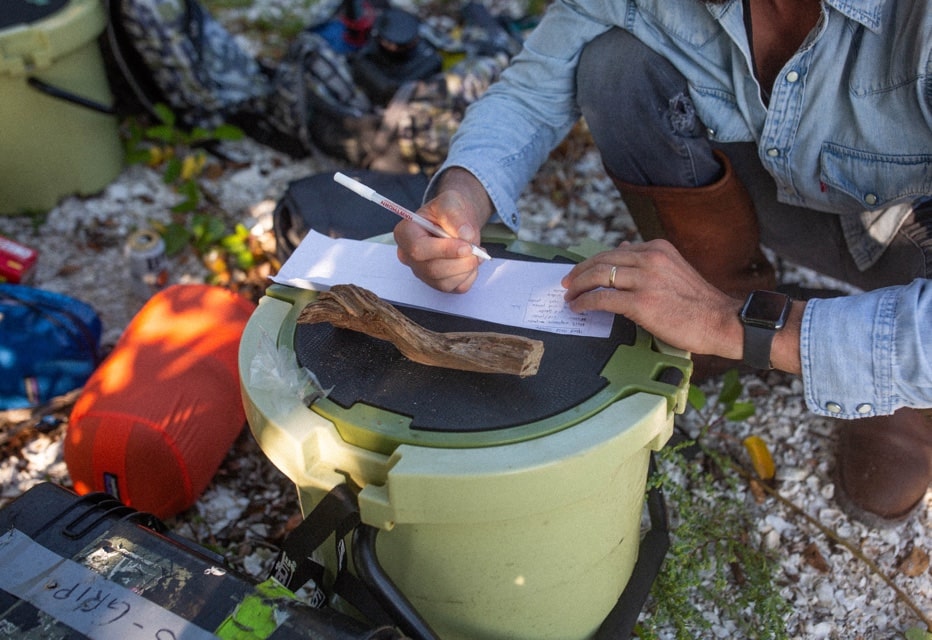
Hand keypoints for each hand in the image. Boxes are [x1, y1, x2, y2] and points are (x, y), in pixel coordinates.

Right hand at [394, 168, 491, 292]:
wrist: (457, 221)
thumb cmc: (449, 210)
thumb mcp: (450, 201)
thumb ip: (454, 215)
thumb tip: (466, 235)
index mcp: (405, 233)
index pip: (418, 249)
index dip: (444, 250)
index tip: (466, 246)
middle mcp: (409, 256)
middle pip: (432, 269)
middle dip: (459, 262)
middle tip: (477, 250)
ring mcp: (422, 272)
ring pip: (443, 283)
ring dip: (466, 269)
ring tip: (477, 252)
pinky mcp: (437, 283)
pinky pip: (455, 288)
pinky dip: (469, 277)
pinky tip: (471, 262)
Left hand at [562, 239, 744, 358]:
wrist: (720, 321)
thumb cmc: (698, 302)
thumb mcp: (674, 269)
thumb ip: (648, 260)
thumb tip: (621, 250)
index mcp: (657, 248)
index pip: (614, 251)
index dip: (592, 262)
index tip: (580, 271)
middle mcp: (650, 259)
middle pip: (601, 261)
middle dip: (579, 272)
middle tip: (567, 282)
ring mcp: (645, 280)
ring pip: (598, 277)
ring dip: (578, 287)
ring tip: (569, 295)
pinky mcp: (641, 303)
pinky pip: (602, 299)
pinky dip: (585, 302)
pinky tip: (578, 307)